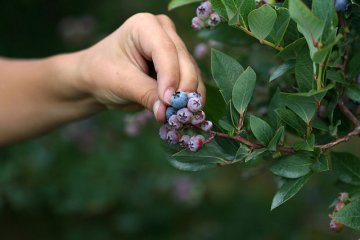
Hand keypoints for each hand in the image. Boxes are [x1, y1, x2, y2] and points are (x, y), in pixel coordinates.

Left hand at [77, 13, 204, 121]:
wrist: (96, 79)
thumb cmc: (102, 74)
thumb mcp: (121, 83)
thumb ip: (146, 94)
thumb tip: (167, 111)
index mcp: (145, 25)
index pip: (165, 50)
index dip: (170, 76)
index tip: (169, 101)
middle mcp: (164, 32)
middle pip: (183, 61)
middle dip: (183, 89)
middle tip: (179, 114)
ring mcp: (174, 48)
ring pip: (192, 73)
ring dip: (189, 97)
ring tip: (182, 118)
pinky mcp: (179, 66)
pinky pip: (191, 82)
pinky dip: (189, 99)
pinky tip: (185, 114)